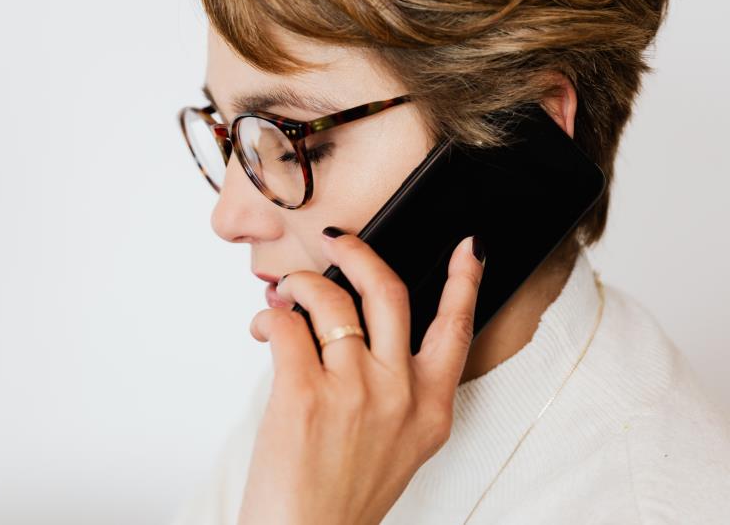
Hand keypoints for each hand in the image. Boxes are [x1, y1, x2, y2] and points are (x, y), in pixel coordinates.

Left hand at [239, 230, 485, 524]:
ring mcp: (354, 391)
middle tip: (339, 240)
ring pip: (329, 298)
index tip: (471, 248)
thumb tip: (354, 323)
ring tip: (285, 296)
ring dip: (300, 285)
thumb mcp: (396, 443)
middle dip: (359, 252)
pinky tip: (264, 328)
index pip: (456, 328)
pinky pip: (286, 325)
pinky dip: (269, 317)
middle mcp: (399, 394)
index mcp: (430, 409)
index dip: (465, 281)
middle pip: (389, 291)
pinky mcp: (304, 394)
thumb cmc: (342, 495)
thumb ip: (393, 387)